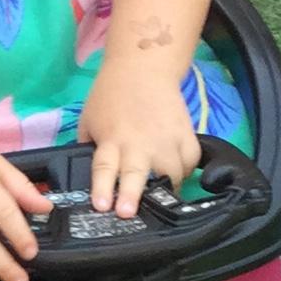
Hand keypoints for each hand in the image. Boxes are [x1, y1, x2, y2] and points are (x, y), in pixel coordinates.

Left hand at [78, 63, 199, 214]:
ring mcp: (166, 139)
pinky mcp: (186, 132)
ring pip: (173, 173)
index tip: (101, 205)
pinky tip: (179, 172)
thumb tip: (89, 175)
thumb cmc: (111, 95)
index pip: (103, 167)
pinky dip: (187, 169)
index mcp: (112, 140)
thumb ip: (90, 148)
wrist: (142, 68)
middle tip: (127, 212)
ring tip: (162, 197)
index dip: (101, 188)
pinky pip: (191, 159)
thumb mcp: (89, 120)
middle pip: (135, 173)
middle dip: (131, 194)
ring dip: (167, 188)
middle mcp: (139, 143)